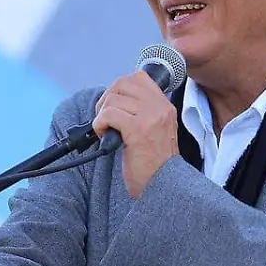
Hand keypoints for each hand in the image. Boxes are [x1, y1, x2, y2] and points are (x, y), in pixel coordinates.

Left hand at [93, 71, 178, 198]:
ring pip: (113, 99)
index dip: (120, 88)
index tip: (114, 105)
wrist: (162, 188)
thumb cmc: (154, 165)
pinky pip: (109, 114)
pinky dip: (99, 124)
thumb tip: (114, 99)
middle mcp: (160, 108)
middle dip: (107, 98)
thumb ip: (143, 112)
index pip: (139, 77)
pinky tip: (103, 136)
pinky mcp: (137, 130)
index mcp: (165, 106)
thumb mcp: (156, 131)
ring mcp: (150, 117)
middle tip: (104, 118)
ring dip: (101, 114)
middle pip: (123, 83)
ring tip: (105, 130)